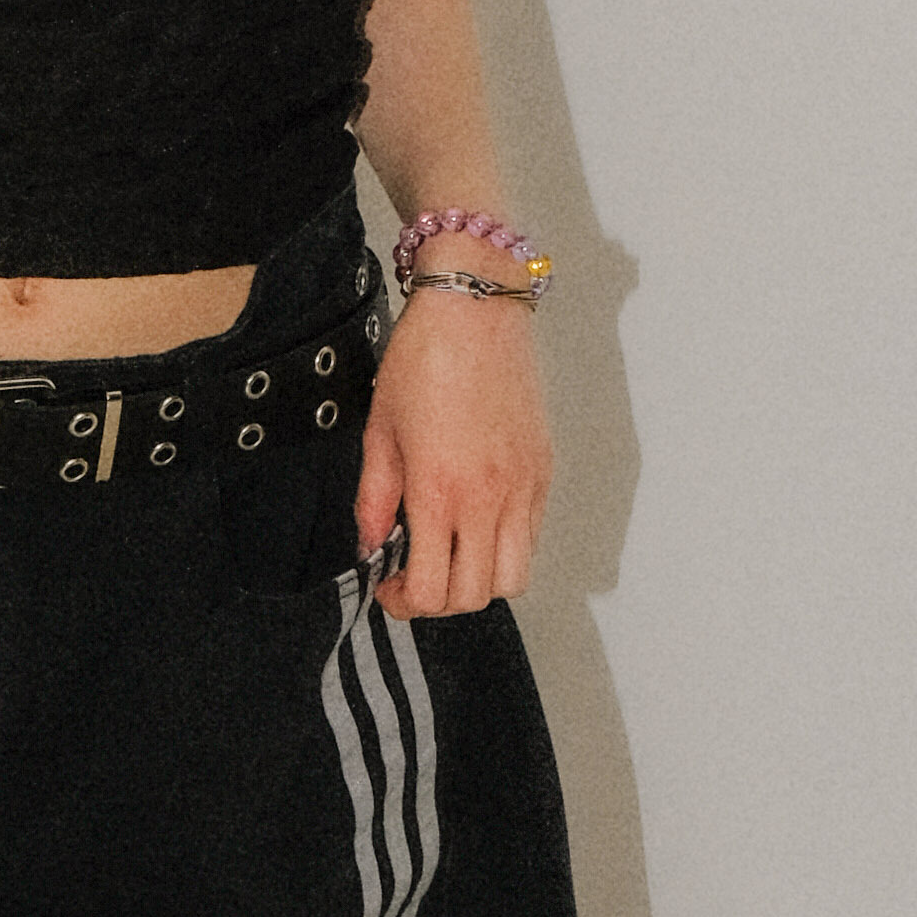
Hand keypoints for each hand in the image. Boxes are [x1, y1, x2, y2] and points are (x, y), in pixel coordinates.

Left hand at [355, 280, 548, 615]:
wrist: (475, 312)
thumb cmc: (425, 359)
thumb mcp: (380, 431)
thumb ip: (375, 498)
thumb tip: (373, 543)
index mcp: (440, 491)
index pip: (433, 589)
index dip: (405, 604)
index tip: (390, 587)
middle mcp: (489, 497)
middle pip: (475, 596)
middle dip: (438, 601)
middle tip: (414, 578)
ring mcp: (523, 487)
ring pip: (513, 578)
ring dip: (478, 583)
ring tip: (450, 557)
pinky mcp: (543, 473)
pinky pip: (531, 538)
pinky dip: (504, 550)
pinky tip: (476, 526)